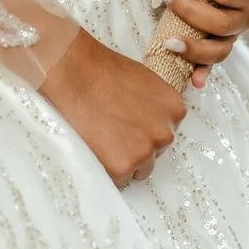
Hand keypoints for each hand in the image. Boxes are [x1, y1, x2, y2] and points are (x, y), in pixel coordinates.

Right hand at [38, 26, 187, 187]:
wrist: (74, 72)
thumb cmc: (103, 70)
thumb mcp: (144, 81)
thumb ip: (156, 106)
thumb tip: (153, 122)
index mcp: (174, 109)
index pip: (166, 131)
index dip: (146, 127)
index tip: (130, 121)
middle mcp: (165, 133)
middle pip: (156, 152)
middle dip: (137, 144)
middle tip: (114, 127)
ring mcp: (145, 151)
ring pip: (139, 168)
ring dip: (125, 158)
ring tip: (104, 134)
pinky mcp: (123, 167)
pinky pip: (120, 178)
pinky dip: (108, 166)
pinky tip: (97, 142)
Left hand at [154, 0, 248, 89]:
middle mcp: (244, 18)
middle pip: (222, 23)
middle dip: (188, 9)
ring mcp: (232, 38)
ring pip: (219, 50)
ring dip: (193, 48)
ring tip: (168, 42)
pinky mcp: (217, 51)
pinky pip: (212, 67)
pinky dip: (202, 73)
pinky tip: (194, 80)